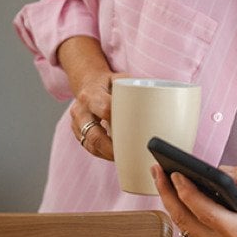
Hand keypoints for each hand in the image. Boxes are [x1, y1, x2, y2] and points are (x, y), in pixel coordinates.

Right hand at [56, 35, 122, 160]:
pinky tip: (114, 156)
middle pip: (94, 134)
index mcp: (92, 94)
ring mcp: (76, 122)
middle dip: (111, 148)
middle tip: (128, 155)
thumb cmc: (108, 82)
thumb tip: (159, 100)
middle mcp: (80, 109)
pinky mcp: (77, 131)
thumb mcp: (120, 78)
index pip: (105, 109)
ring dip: (106, 154)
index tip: (133, 130)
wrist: (87, 83)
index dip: (118, 121)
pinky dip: (101, 153)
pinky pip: (87, 146)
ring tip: (123, 159)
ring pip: (89, 144)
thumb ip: (134, 88)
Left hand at [153, 163, 236, 236]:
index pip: (205, 212)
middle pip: (183, 218)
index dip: (188, 192)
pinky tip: (173, 191)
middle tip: (157, 168)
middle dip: (166, 191)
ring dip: (168, 198)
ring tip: (160, 175)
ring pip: (181, 223)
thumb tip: (220, 170)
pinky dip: (178, 207)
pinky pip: (187, 226)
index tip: (176, 173)